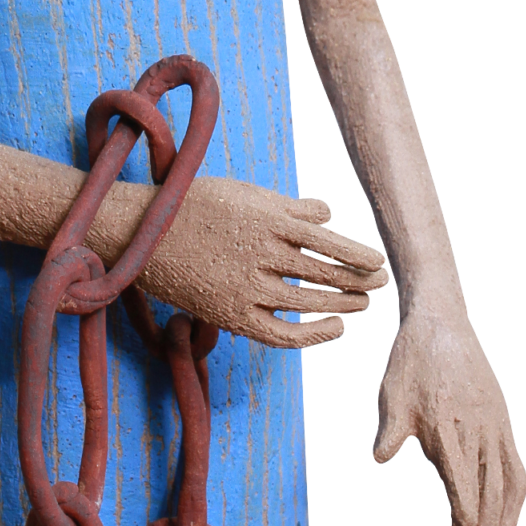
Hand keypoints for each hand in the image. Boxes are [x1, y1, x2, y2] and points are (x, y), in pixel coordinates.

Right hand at [138, 176, 388, 347]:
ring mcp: (247, 287)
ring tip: (362, 302)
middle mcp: (261, 253)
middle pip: (326, 274)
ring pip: (310, 301)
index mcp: (268, 218)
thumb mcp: (245, 191)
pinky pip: (283, 332)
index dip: (360, 255)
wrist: (144, 234)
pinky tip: (334, 327)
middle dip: (361, 280)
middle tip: (381, 282)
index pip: (330, 241)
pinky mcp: (233, 315)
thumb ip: (289, 205)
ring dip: (344, 303)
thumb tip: (328, 217)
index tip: (378, 260)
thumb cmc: (198, 205)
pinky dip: (314, 334)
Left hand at [373, 305, 525, 525]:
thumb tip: (380, 457)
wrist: (441, 322)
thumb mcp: (391, 393)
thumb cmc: (409, 360)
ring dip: (500, 517)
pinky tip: (510, 513)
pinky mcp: (502, 419)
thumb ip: (390, 428)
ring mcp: (493, 426)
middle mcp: (475, 432)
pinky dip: (516, 492)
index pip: (460, 493)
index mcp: (445, 430)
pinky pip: (516, 463)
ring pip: (504, 482)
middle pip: (485, 495)